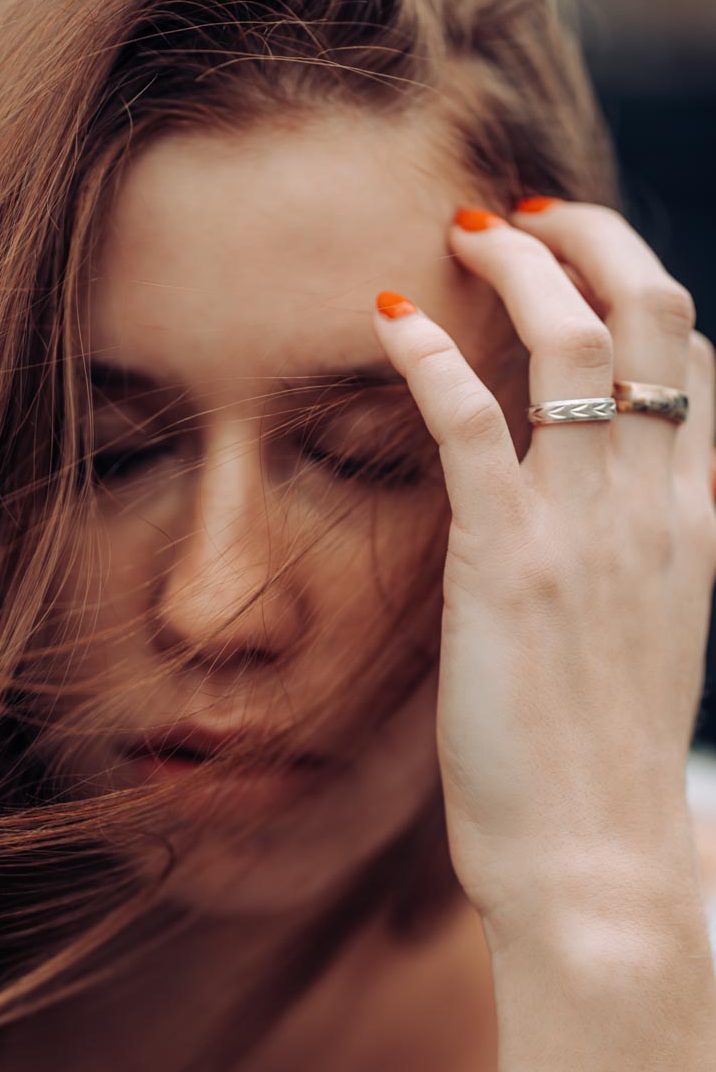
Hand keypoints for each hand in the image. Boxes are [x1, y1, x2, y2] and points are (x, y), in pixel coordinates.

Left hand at [372, 200, 715, 948]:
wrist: (594, 858)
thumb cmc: (603, 762)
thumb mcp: (644, 640)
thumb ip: (627, 557)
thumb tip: (586, 515)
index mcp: (696, 520)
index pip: (697, 360)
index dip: (642, 291)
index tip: (585, 264)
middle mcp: (656, 504)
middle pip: (654, 313)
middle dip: (594, 236)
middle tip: (524, 213)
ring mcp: (586, 529)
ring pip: (572, 339)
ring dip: (518, 262)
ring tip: (461, 232)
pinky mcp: (505, 564)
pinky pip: (469, 422)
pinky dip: (429, 353)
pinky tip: (386, 319)